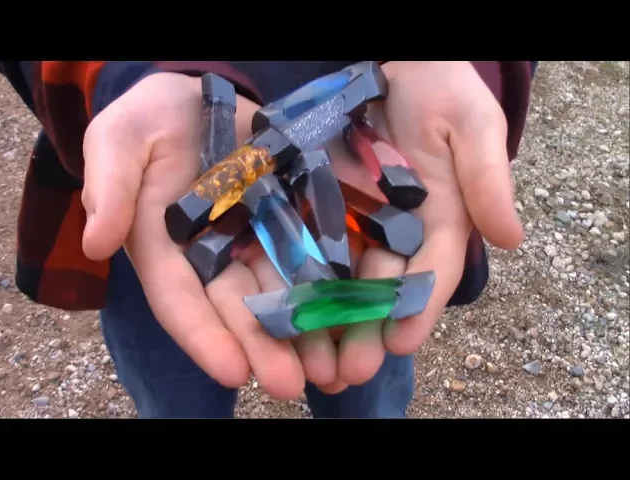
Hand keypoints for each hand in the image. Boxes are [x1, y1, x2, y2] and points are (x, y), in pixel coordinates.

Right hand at [81, 73, 309, 399]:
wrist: (197, 100)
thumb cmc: (149, 121)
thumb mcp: (118, 141)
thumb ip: (110, 187)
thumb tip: (97, 242)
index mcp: (167, 250)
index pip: (181, 300)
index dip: (204, 337)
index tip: (232, 371)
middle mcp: (215, 256)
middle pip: (240, 307)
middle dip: (265, 348)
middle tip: (293, 385)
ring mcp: (257, 238)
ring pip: (283, 290)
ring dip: (307, 331)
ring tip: (333, 368)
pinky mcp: (292, 216)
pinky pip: (317, 249)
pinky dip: (336, 280)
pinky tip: (357, 309)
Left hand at [319, 61, 524, 387]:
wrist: (401, 65)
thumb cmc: (444, 90)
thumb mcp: (473, 126)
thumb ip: (488, 179)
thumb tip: (512, 239)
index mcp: (441, 219)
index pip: (434, 271)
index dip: (420, 306)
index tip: (401, 342)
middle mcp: (399, 229)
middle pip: (384, 285)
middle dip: (368, 329)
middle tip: (348, 371)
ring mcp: (358, 217)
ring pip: (343, 273)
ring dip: (329, 316)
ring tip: (311, 356)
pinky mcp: (324, 200)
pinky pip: (309, 240)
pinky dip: (298, 273)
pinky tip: (282, 304)